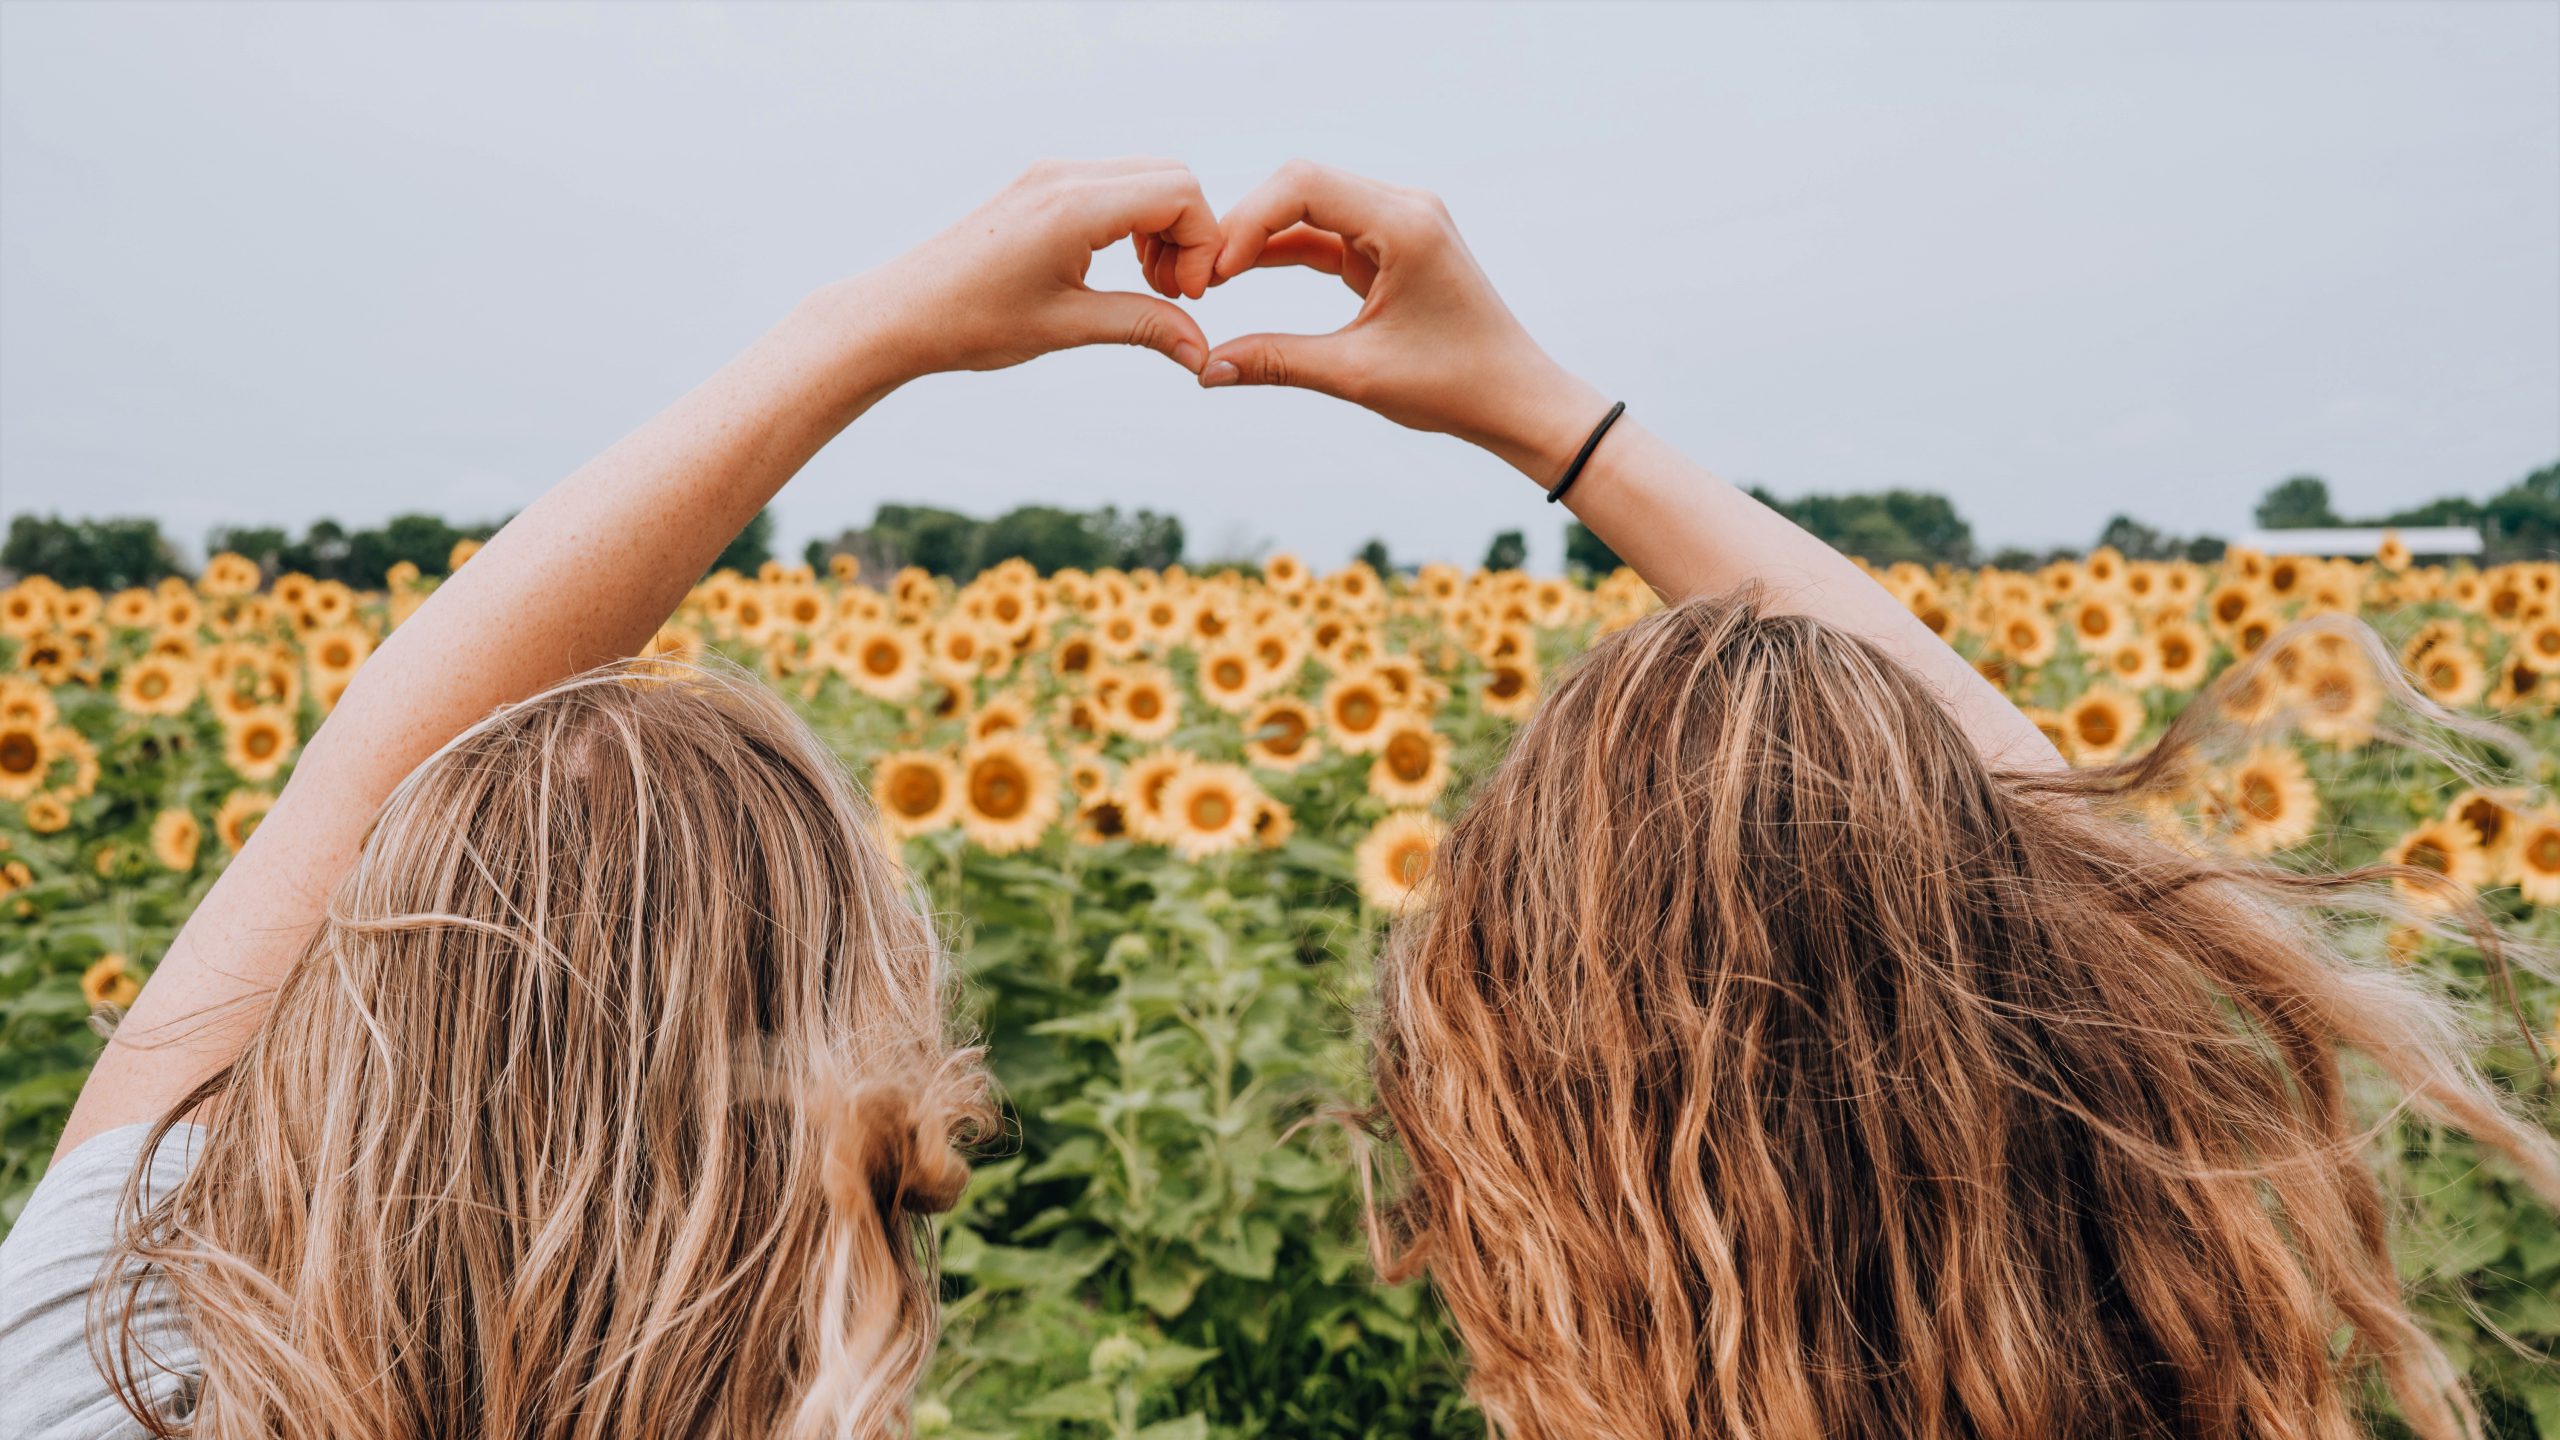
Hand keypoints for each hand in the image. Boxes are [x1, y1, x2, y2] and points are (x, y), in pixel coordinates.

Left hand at [859, 158, 1221, 378]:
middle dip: (1189, 234)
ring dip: (1164, 229)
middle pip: (1172, 177)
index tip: (1185, 297)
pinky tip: (1121, 268)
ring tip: (1149, 286)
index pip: (1180, 193)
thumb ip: (1144, 326)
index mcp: (1074, 205)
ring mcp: (1052, 175)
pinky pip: (1116, 185)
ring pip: (1147, 178)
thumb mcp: (1067, 327)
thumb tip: (1202, 352)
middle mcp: (1065, 175)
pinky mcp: (1042, 185)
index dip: (1202, 245)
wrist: (903, 312)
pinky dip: (1136, 222)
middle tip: (1172, 293)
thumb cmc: (972, 321)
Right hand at [1196, 160, 1610, 484]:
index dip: (1247, 220)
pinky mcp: (1393, 245)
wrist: (1516, 399)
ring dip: (1261, 238)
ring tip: (1212, 279)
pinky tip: (1241, 275)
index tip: (1213, 272)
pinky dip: (1285, 252)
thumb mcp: (1357, 375)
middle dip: (1246, 224)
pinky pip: (1327, 234)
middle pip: (1302, 184)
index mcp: (1405, 224)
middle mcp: (1405, 207)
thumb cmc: (1455, 386)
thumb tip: (1206, 370)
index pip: (1304, 185)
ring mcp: (1401, 222)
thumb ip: (1278, 362)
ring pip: (1310, 207)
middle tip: (1202, 276)